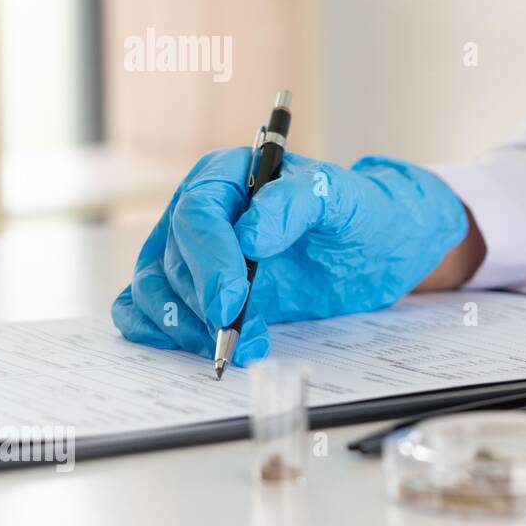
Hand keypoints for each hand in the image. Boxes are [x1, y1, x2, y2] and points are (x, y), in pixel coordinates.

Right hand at [112, 148, 468, 365]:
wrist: (373, 248)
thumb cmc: (355, 213)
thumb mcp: (340, 199)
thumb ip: (296, 203)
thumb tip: (248, 234)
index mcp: (228, 176)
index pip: (198, 214)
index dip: (210, 260)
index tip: (232, 301)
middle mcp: (200, 213)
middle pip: (173, 257)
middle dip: (201, 301)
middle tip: (232, 336)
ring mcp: (192, 254)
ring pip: (157, 288)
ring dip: (186, 326)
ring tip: (234, 349)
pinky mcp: (195, 290)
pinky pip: (151, 309)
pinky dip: (165, 332)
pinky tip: (200, 347)